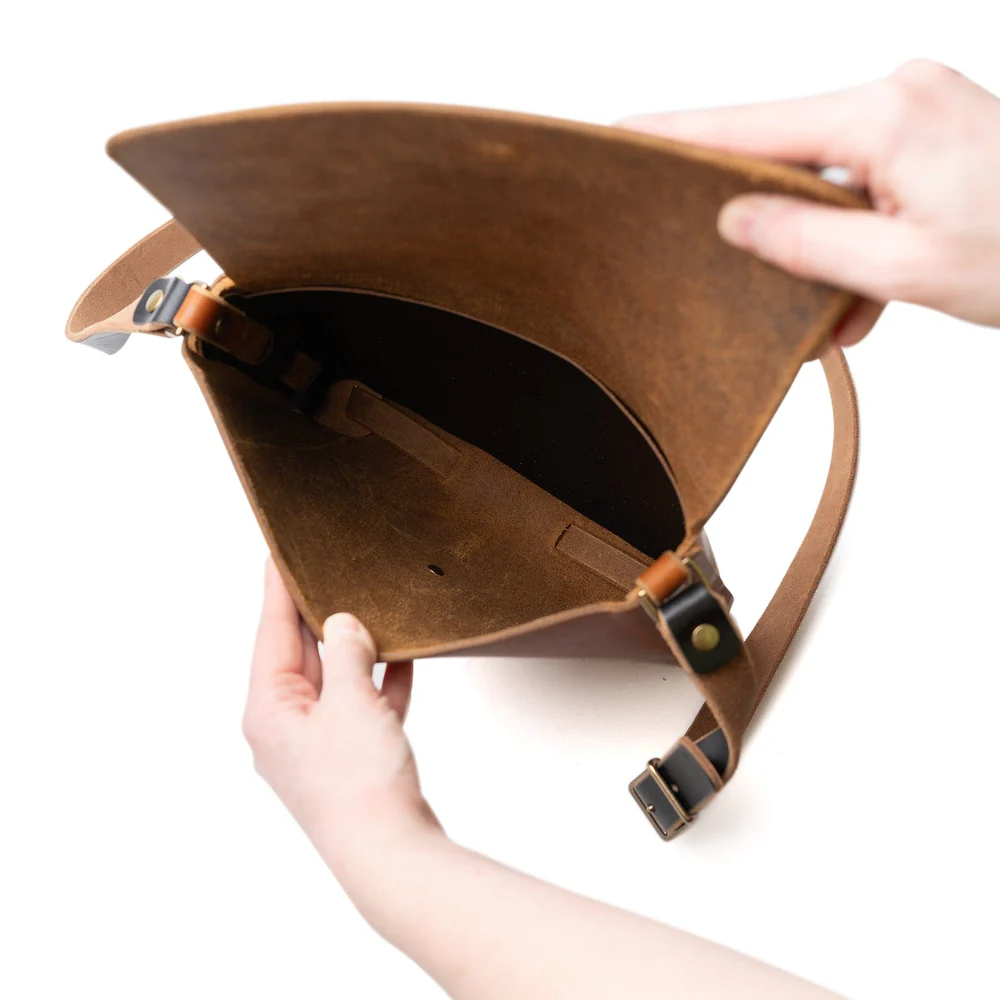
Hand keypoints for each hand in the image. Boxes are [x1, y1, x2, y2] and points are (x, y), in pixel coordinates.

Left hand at [242, 560, 441, 890]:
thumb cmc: (359, 785)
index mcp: (269, 709)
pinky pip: (360, 706)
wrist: (389, 855)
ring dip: (356, 650)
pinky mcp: (348, 758)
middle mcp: (285, 726)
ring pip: (334, 680)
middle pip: (301, 655)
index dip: (277, 589)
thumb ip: (347, 654)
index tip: (277, 553)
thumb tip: (343, 624)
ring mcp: (317, 744)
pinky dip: (377, 683)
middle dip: (321, 616)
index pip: (271, 633)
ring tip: (373, 610)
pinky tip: (402, 658)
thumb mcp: (351, 702)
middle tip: (332, 571)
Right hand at [620, 59, 999, 344]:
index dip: (681, 134)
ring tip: (841, 314)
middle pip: (787, 152)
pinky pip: (870, 184)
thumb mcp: (906, 267)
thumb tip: (735, 221)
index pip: (751, 124)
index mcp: (885, 115)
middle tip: (736, 269)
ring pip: (831, 180)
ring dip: (824, 249)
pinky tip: (869, 297)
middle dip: (766, 221)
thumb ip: (806, 242)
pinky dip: (862, 240)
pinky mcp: (937, 134)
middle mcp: (900, 95)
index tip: (624, 135)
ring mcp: (922, 110)